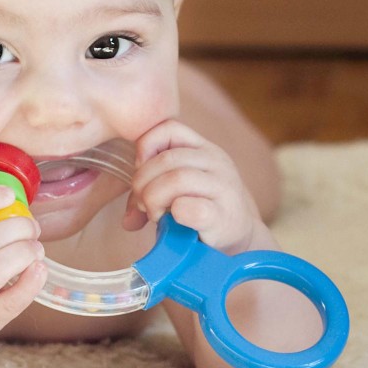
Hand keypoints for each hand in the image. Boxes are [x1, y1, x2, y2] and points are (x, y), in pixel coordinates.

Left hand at [123, 119, 259, 252]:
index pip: (169, 128)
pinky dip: (174, 214)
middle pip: (166, 159)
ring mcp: (223, 187)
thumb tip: (127, 220)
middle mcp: (217, 162)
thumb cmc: (200, 210)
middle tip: (142, 203)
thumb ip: (148, 192)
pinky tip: (173, 221)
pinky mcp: (223, 216)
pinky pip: (190, 207)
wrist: (240, 239)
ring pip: (177, 179)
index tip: (140, 170)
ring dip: (154, 198)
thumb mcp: (176, 191)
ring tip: (154, 214)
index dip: (146, 146)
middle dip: (142, 182)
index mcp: (203, 149)